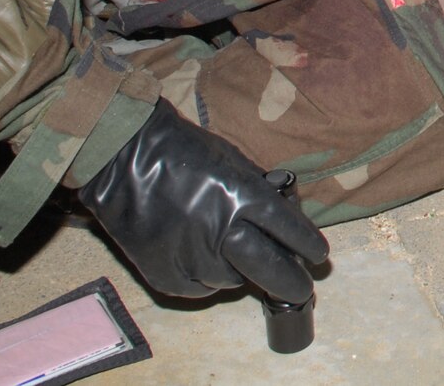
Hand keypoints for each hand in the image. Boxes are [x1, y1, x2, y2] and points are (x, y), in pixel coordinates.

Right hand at [76, 100, 327, 303]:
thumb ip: (257, 194)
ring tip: (227, 249)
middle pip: (268, 268)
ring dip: (239, 272)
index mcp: (241, 196)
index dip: (307, 245)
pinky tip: (201, 256)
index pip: (288, 230)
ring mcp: (191, 257)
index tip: (319, 257)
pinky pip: (200, 289)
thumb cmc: (184, 153)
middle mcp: (220, 230)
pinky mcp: (166, 276)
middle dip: (290, 282)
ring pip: (232, 281)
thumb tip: (282, 223)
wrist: (123, 160)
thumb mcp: (232, 163)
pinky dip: (207, 278)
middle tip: (302, 289)